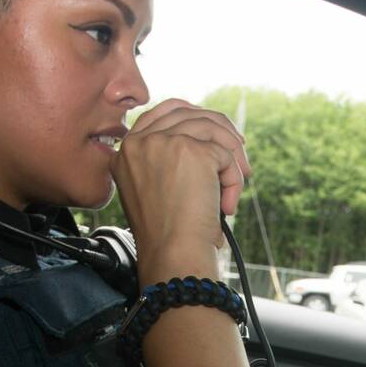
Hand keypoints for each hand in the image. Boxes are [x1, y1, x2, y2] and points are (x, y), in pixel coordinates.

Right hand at [111, 100, 250, 268]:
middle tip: (239, 153)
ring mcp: (164, 142)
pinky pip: (226, 154)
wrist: (172, 253)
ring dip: (232, 158)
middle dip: (220, 130)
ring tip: (234, 188)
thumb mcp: (155, 191)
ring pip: (212, 130)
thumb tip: (210, 143)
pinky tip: (227, 206)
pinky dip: (234, 180)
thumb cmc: (167, 235)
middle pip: (189, 113)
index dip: (192, 116)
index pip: (161, 113)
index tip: (215, 132)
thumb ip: (167, 161)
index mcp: (126, 152)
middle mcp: (140, 142)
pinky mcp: (192, 150)